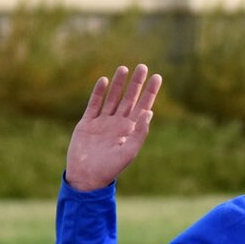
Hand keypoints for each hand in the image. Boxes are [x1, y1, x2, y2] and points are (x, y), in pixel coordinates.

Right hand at [64, 63, 162, 191]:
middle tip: (143, 67)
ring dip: (118, 84)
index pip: (143, 107)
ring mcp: (102, 122)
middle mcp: (117, 124)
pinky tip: (104, 81)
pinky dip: (98, 92)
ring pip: (112, 98)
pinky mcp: (87, 123)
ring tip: (124, 68)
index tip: (157, 77)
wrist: (86, 176)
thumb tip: (149, 112)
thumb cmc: (110, 168)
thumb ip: (140, 133)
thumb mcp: (128, 151)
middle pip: (129, 98)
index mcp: (130, 131)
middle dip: (136, 83)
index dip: (150, 92)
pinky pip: (94, 104)